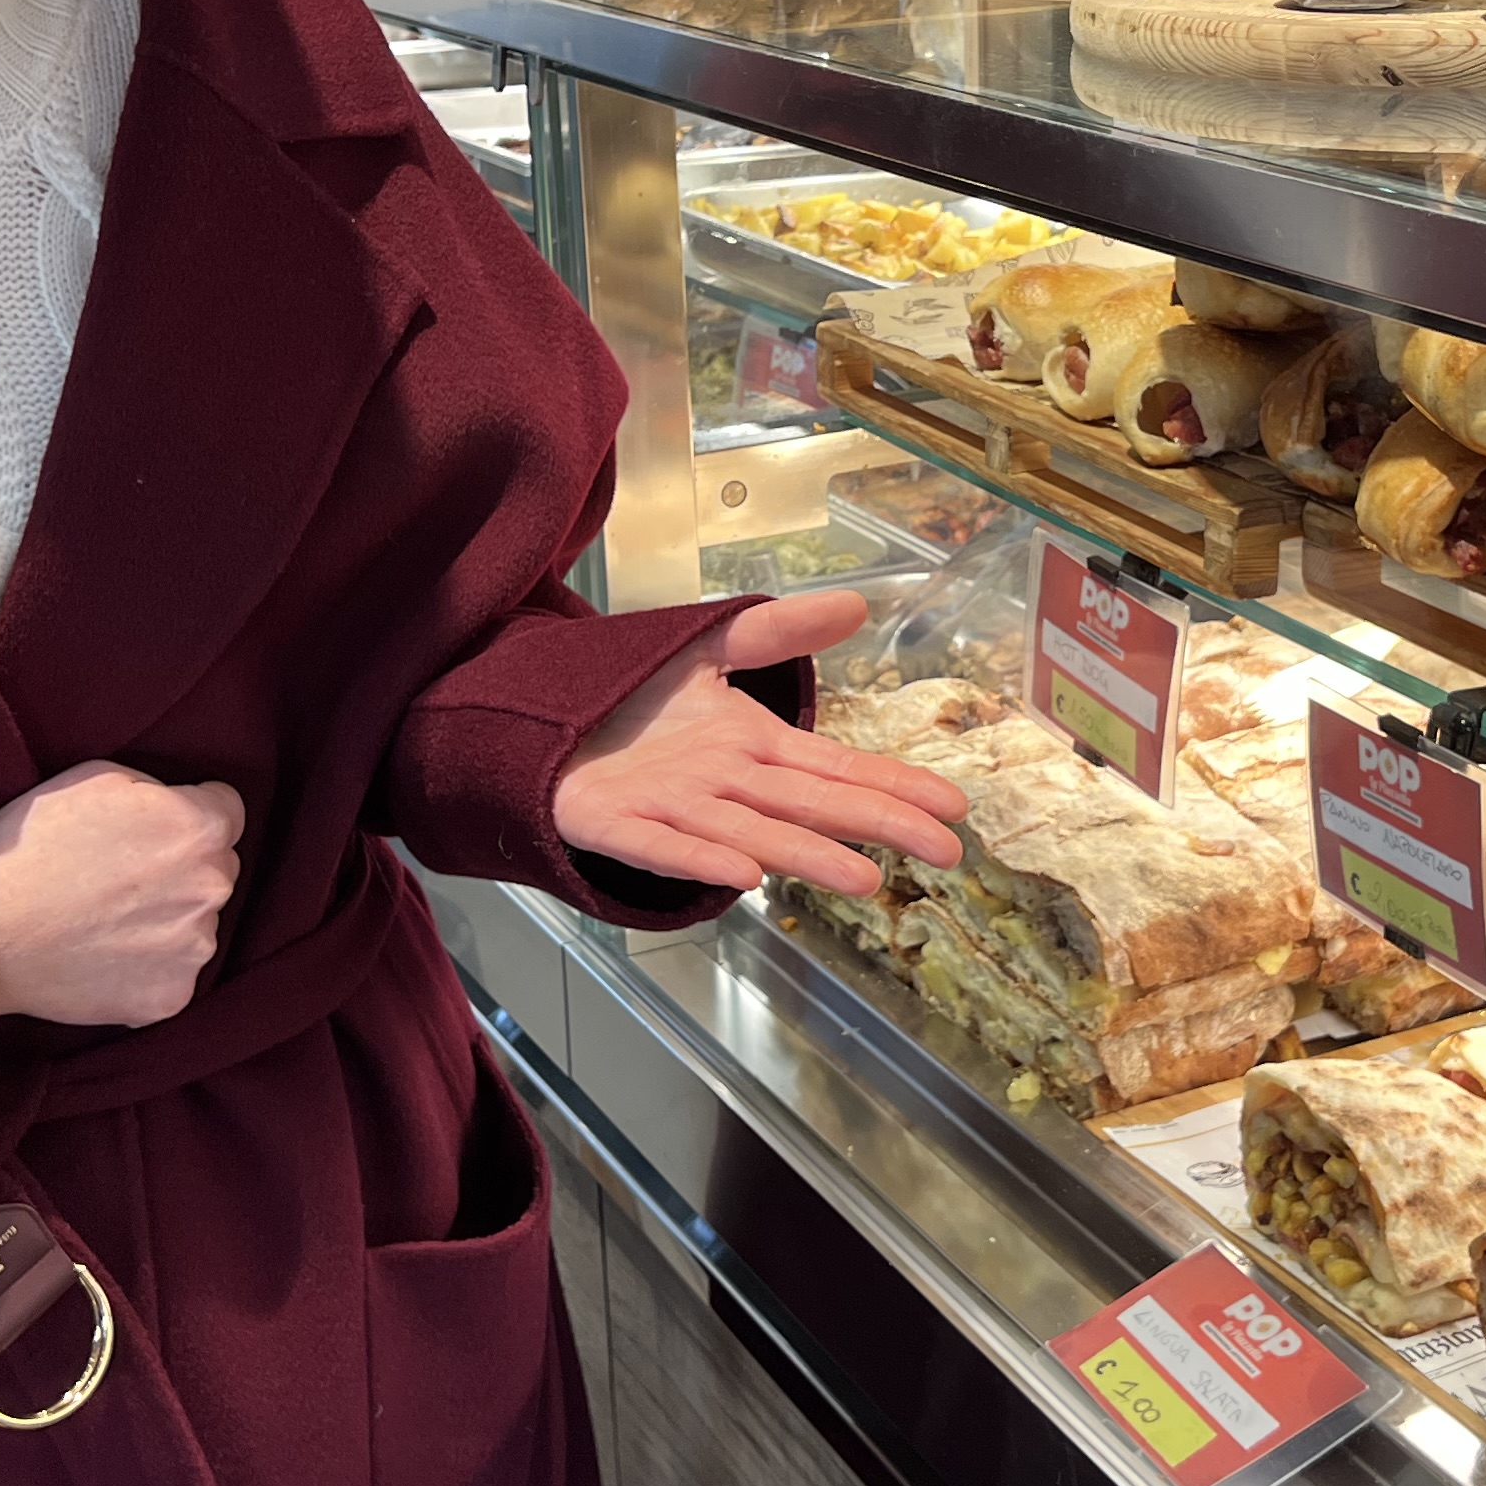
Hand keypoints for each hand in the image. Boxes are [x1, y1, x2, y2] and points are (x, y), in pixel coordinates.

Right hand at [0, 760, 246, 1028]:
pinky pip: (172, 975)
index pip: (226, 813)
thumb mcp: (96, 778)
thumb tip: (181, 805)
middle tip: (121, 878)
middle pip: (215, 870)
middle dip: (181, 869)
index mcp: (198, 829)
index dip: (189, 815)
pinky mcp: (170, 997)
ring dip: (166, 922)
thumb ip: (158, 791)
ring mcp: (193, 949)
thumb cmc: (31, 845)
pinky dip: (146, 970)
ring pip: (196, 925)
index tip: (156, 830)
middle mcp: (210, 888)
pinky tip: (102, 957)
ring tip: (103, 921)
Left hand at [555, 593, 968, 897]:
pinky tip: (743, 878)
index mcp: (751, 748)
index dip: (894, 786)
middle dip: (877, 827)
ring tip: (866, 881)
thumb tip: (858, 604)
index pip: (837, 769)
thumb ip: (777, 632)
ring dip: (807, 857)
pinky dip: (699, 861)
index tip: (952, 806)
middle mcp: (723, 785)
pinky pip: (659, 846)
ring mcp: (671, 809)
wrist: (533, 717)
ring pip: (751, 835)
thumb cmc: (625, 700)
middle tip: (945, 851)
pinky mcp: (612, 823)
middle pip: (811, 807)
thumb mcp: (706, 649)